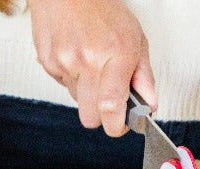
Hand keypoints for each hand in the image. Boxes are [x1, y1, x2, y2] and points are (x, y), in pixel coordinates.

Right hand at [28, 0, 155, 136]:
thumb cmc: (101, 9)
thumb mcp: (135, 38)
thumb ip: (144, 75)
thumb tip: (150, 104)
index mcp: (114, 54)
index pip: (111, 107)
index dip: (116, 126)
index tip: (121, 125)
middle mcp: (87, 60)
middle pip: (91, 118)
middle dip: (101, 116)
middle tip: (109, 101)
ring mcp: (65, 63)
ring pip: (78, 104)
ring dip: (87, 95)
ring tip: (92, 69)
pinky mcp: (49, 64)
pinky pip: (64, 88)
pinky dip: (73, 80)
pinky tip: (77, 60)